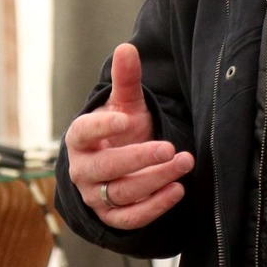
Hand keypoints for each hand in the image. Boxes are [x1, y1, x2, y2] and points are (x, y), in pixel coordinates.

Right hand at [64, 42, 195, 228]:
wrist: (119, 163)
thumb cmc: (121, 129)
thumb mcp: (125, 104)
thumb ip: (126, 79)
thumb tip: (127, 47)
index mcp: (80, 139)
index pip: (84, 133)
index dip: (103, 128)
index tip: (126, 119)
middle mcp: (83, 170)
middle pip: (106, 168)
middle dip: (139, 158)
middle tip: (170, 148)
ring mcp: (96, 196)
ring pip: (122, 193)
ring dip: (156, 180)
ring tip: (185, 162)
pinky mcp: (111, 217)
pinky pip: (130, 219)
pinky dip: (154, 207)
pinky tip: (178, 189)